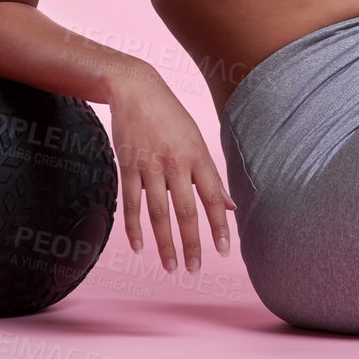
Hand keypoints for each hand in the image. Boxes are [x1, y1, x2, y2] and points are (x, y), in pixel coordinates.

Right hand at [107, 65, 235, 273]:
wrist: (136, 89)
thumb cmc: (172, 117)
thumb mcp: (198, 141)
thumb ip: (211, 176)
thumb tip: (231, 206)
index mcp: (199, 156)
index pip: (213, 197)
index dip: (220, 225)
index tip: (225, 250)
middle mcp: (177, 163)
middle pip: (186, 210)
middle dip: (193, 242)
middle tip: (195, 269)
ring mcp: (150, 165)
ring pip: (158, 212)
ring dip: (165, 243)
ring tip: (170, 267)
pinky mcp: (128, 166)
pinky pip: (132, 202)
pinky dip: (134, 227)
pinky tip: (138, 248)